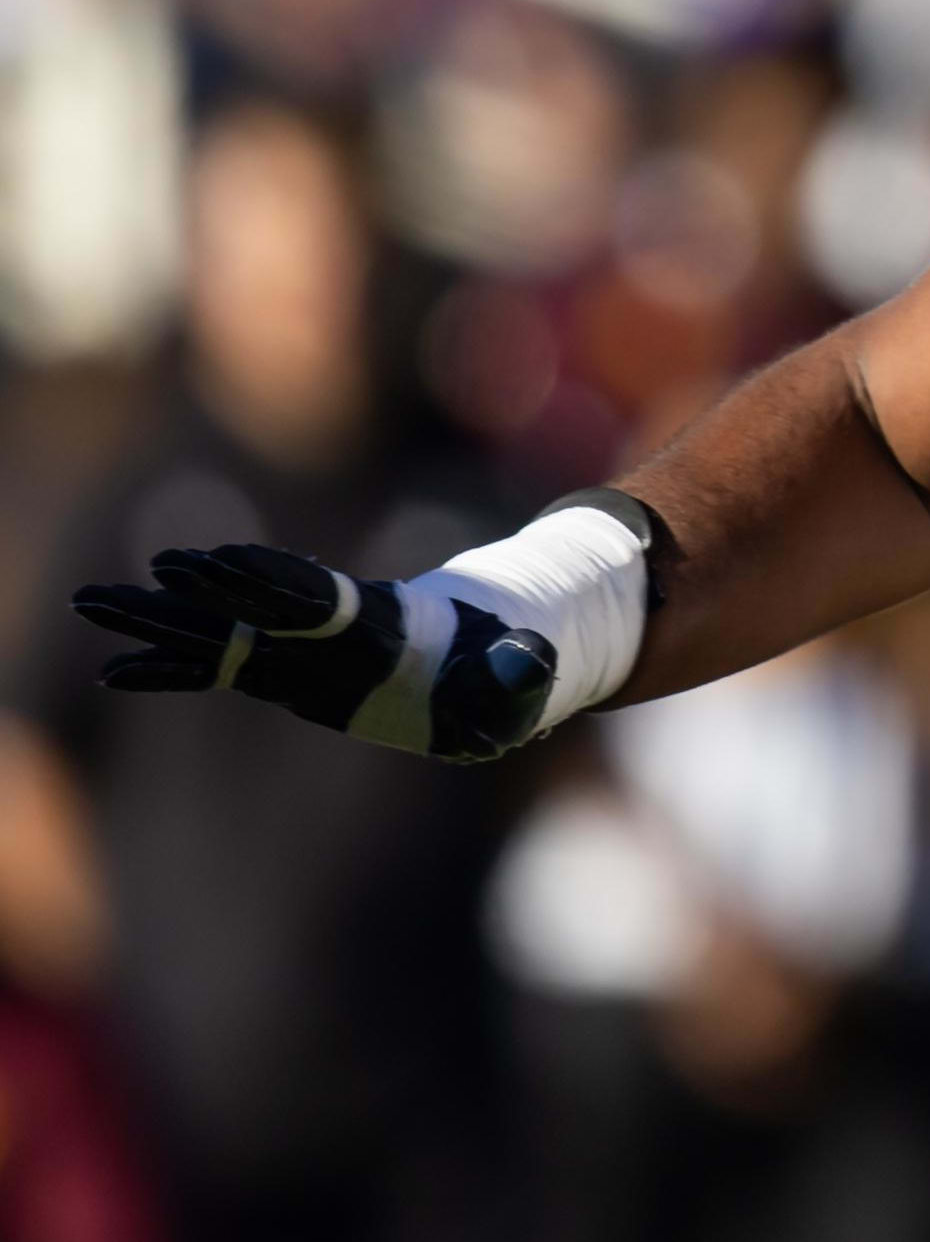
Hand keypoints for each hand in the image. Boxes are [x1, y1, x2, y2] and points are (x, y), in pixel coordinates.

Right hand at [75, 544, 558, 761]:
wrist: (497, 663)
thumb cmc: (512, 673)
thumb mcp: (525, 679)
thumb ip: (517, 674)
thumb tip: (523, 664)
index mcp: (379, 624)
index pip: (316, 599)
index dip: (267, 581)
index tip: (215, 563)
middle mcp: (330, 631)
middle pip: (253, 605)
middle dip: (200, 591)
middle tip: (140, 574)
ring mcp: (303, 652)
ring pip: (219, 631)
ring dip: (160, 621)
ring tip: (91, 604)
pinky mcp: (289, 676)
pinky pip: (218, 671)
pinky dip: (172, 671)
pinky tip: (118, 674)